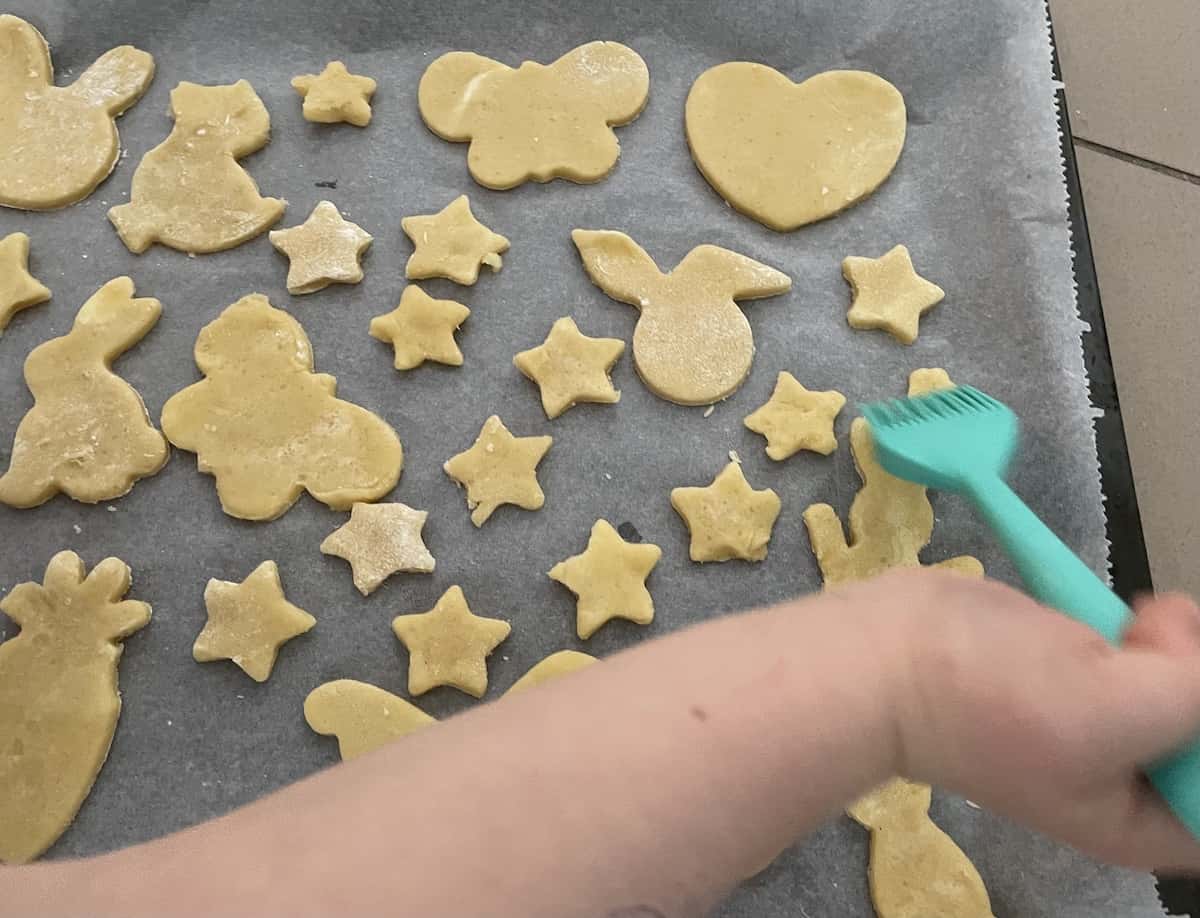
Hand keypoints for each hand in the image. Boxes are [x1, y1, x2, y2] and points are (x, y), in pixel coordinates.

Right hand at [873, 569, 1199, 870]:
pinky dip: (1158, 628)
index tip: (1181, 696)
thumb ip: (1196, 689)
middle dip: (1197, 679)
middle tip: (1154, 647)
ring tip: (1140, 623)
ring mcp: (1109, 721)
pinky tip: (1135, 615)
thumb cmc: (987, 699)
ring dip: (1181, 647)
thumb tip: (1189, 645)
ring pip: (1189, 686)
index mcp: (1143, 825)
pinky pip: (1159, 655)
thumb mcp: (1111, 710)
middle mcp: (1134, 779)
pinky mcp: (1086, 670)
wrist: (889, 654)